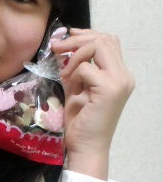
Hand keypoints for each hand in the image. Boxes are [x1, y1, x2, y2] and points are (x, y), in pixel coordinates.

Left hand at [51, 28, 134, 178]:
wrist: (86, 147)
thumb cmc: (81, 122)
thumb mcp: (77, 89)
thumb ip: (76, 69)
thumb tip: (64, 48)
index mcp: (119, 75)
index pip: (108, 41)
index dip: (86, 34)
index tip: (67, 36)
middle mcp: (124, 76)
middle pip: (104, 39)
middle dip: (77, 39)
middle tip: (56, 47)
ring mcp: (119, 82)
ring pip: (98, 46)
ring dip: (75, 55)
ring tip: (64, 73)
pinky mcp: (109, 90)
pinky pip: (86, 67)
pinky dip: (73, 73)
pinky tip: (70, 86)